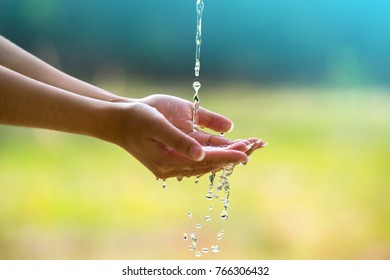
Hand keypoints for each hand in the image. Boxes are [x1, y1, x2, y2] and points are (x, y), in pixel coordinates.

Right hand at [111, 94, 264, 178]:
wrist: (119, 120)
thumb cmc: (137, 118)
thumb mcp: (156, 125)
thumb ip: (179, 140)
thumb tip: (202, 154)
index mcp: (169, 160)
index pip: (206, 160)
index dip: (227, 155)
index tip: (247, 152)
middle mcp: (174, 166)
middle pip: (210, 163)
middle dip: (233, 154)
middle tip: (256, 145)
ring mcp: (174, 163)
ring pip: (207, 162)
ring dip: (227, 154)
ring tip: (249, 146)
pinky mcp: (174, 157)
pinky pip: (200, 159)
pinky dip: (216, 153)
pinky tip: (229, 148)